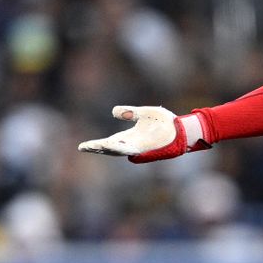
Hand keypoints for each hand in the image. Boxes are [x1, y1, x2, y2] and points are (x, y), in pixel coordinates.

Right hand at [78, 106, 209, 163]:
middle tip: (83, 147)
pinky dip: (121, 148)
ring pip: (119, 151)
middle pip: (110, 149)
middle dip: (97, 148)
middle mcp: (131, 144)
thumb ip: (130, 113)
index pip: (109, 143)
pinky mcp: (146, 149)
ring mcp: (138, 148)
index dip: (96, 145)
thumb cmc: (164, 122)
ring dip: (107, 149)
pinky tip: (112, 145)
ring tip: (94, 146)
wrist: (180, 128)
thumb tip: (113, 112)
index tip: (82, 146)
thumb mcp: (143, 113)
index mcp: (129, 138)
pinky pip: (131, 150)